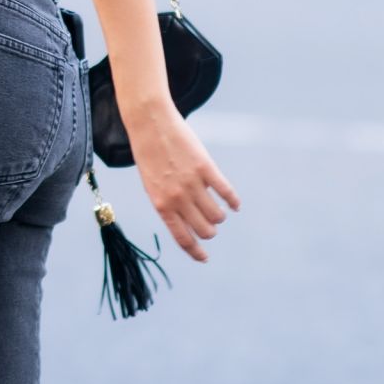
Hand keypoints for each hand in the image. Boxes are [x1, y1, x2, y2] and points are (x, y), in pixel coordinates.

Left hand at [127, 107, 240, 261]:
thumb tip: (189, 226)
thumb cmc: (149, 157)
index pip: (182, 238)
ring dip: (220, 216)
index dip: (196, 251)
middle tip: (210, 225)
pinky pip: (226, 191)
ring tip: (219, 212)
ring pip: (217, 214)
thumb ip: (168, 206)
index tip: (205, 258)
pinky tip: (235, 205)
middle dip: (210, 231)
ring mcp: (192, 183)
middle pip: (204, 229)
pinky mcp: (206, 168)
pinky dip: (233, 201)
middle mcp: (177, 198)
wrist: (150, 125)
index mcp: (161, 205)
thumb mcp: (153, 186)